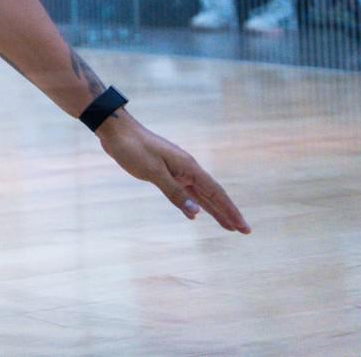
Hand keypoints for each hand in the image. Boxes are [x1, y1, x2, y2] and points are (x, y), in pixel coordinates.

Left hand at [95, 111, 250, 232]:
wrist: (116, 131)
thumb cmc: (133, 147)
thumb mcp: (153, 172)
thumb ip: (175, 193)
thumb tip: (196, 214)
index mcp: (188, 166)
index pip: (216, 193)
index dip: (231, 210)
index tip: (244, 227)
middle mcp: (186, 168)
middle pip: (212, 195)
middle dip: (227, 213)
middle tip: (243, 231)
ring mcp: (176, 170)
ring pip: (199, 195)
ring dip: (212, 211)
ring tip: (227, 226)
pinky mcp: (164, 172)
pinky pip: (183, 192)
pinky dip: (191, 204)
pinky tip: (195, 215)